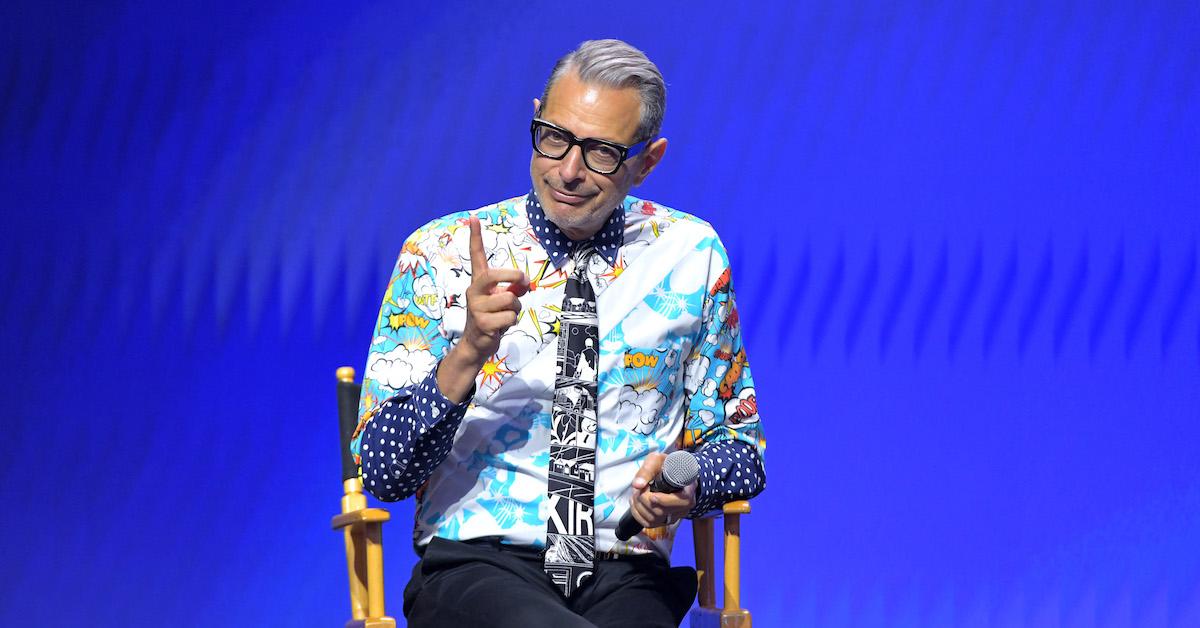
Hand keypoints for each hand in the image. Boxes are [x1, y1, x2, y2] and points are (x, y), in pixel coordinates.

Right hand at [460, 215, 528, 361]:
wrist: (476, 344)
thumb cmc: (491, 318)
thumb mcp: (501, 300)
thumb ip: (512, 288)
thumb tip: (525, 282)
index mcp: (479, 283)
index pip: (476, 256)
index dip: (475, 237)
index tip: (473, 218)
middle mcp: (474, 291)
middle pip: (493, 275)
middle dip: (513, 276)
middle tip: (524, 282)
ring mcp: (477, 307)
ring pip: (509, 299)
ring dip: (516, 309)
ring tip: (506, 316)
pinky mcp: (482, 323)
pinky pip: (509, 317)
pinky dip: (512, 322)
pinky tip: (502, 327)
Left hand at [629, 452, 696, 528]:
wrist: (669, 474)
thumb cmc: (666, 466)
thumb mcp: (658, 460)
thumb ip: (648, 469)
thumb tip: (637, 485)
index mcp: (688, 491)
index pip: (682, 501)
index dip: (665, 500)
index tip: (652, 496)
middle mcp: (683, 508)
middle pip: (662, 511)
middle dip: (645, 499)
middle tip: (639, 488)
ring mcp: (673, 517)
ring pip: (653, 519)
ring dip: (639, 505)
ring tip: (637, 492)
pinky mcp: (663, 522)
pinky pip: (647, 524)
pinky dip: (637, 513)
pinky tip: (636, 501)